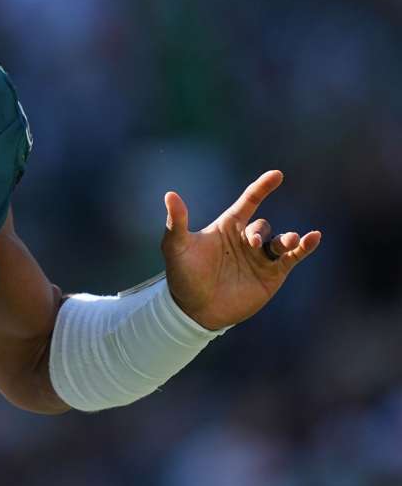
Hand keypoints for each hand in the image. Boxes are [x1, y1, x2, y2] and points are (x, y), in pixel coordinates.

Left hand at [161, 170, 321, 330]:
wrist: (194, 310)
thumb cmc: (183, 276)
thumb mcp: (176, 246)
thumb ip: (177, 222)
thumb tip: (170, 195)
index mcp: (227, 227)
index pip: (249, 201)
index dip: (262, 188)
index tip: (277, 175)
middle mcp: (246, 240)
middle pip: (262, 225)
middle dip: (260, 231)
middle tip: (252, 243)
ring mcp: (260, 258)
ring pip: (281, 240)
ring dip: (287, 239)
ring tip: (287, 242)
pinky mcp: (271, 275)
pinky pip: (292, 257)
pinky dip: (305, 247)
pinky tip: (314, 237)